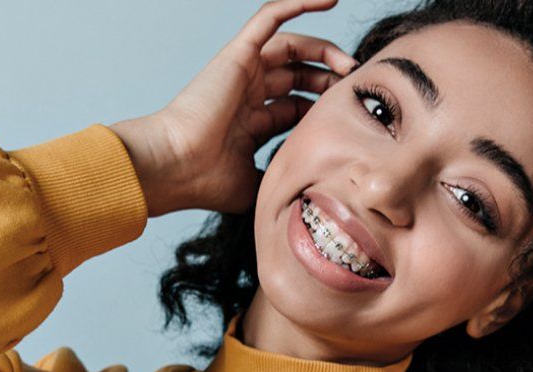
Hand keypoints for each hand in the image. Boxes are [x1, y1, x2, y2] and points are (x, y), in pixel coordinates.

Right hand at [109, 0, 357, 217]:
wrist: (178, 167)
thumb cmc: (208, 181)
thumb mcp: (257, 184)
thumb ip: (280, 180)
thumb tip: (308, 192)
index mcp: (251, 123)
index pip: (297, 106)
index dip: (325, 108)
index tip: (351, 117)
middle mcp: (247, 93)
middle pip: (298, 76)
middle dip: (329, 80)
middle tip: (354, 87)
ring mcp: (242, 72)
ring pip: (291, 47)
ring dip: (324, 50)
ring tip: (349, 63)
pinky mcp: (238, 54)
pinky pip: (269, 18)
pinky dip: (297, 4)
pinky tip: (330, 0)